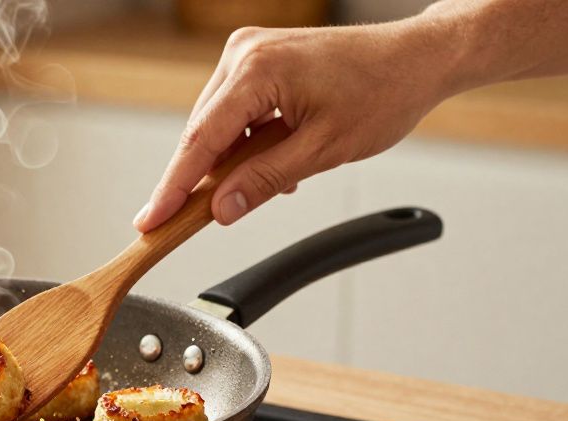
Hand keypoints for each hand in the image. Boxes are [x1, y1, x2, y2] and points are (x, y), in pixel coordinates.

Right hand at [133, 21, 452, 231]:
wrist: (418, 58)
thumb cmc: (384, 91)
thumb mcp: (323, 150)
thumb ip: (265, 181)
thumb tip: (222, 209)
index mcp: (256, 69)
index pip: (200, 140)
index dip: (172, 188)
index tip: (149, 221)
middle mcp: (244, 53)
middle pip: (203, 132)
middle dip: (204, 178)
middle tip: (198, 219)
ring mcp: (249, 52)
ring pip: (218, 125)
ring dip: (233, 159)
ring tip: (276, 177)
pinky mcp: (258, 59)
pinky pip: (235, 111)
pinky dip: (246, 141)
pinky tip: (274, 156)